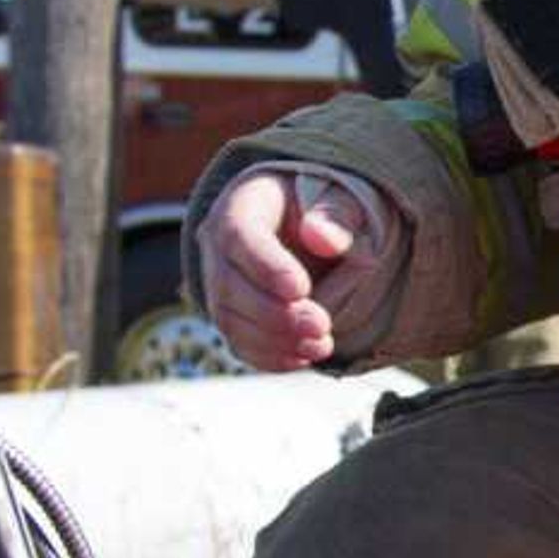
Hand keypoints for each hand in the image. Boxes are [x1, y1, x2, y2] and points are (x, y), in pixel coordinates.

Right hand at [195, 168, 375, 369]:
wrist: (311, 232)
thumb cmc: (324, 211)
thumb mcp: (340, 199)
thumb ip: (336, 214)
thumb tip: (321, 237)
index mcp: (240, 207)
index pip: (239, 237)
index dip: (265, 266)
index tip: (300, 289)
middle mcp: (218, 248)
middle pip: (229, 286)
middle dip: (274, 314)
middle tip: (320, 325)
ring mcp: (220, 287)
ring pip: (231, 322)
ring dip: (275, 341)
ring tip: (321, 345)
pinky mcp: (233, 319)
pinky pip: (240, 345)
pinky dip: (271, 358)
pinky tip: (304, 357)